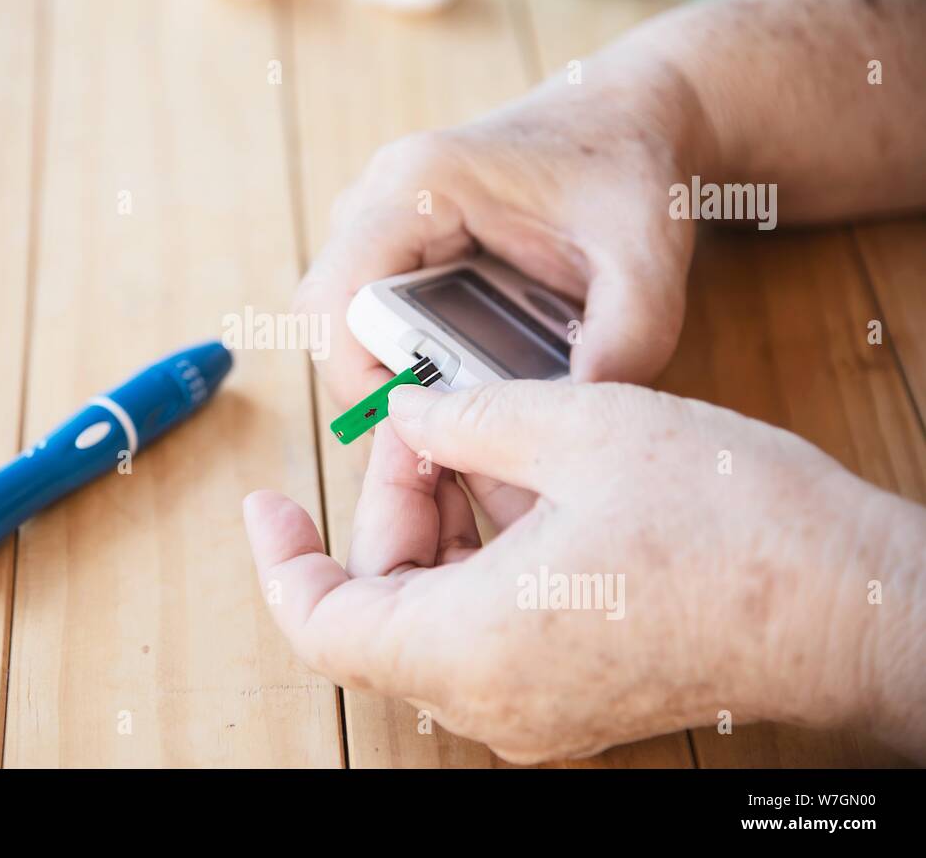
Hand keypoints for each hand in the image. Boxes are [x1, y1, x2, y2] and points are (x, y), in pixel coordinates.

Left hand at [243, 381, 925, 761]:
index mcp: (470, 646)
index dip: (278, 559)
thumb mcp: (578, 427)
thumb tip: (409, 416)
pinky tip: (526, 485)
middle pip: (381, 604)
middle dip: (391, 503)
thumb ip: (464, 418)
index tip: (266, 499)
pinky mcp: (576, 694)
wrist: (857, 604)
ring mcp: (536, 706)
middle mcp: (493, 700)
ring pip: (436, 611)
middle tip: (429, 422)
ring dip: (443, 522)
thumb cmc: (731, 524)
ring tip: (486, 439)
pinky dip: (485, 554)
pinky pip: (491, 625)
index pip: (319, 624)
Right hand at [296, 53, 708, 405]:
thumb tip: (569, 425)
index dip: (359, 379)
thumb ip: (624, 343)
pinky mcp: (396, 238)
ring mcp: (380, 215)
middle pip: (328, 318)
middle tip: (446, 431)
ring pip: (342, 319)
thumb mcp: (645, 262)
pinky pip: (369, 312)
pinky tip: (464, 378)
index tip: (423, 428)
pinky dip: (403, 354)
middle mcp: (380, 196)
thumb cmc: (629, 173)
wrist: (626, 117)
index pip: (335, 301)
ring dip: (387, 370)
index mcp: (422, 185)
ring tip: (460, 408)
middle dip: (374, 384)